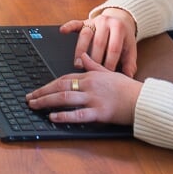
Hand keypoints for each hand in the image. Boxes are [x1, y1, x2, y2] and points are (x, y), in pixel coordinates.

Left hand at [25, 53, 142, 124]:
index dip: (48, 84)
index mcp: (91, 76)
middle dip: (42, 92)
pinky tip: (53, 117)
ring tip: (34, 106)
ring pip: (65, 97)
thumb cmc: (128, 88)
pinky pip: (78, 114)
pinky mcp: (100, 112)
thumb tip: (84, 56)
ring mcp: (94, 99)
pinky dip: (64, 115)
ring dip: (46, 102)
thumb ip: (95, 65)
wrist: (144, 100)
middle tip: (29, 98)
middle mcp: (90, 85)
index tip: (37, 90)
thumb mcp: (110, 72)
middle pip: (60, 86)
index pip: (64, 77)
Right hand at [63, 7, 139, 76]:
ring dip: (80, 50)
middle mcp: (106, 22)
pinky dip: (68, 27)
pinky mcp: (84, 22)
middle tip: (91, 73)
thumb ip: (130, 63)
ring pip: (85, 35)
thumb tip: (128, 76)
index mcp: (119, 28)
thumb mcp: (130, 48)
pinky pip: (75, 23)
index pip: (113, 48)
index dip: (110, 62)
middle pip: (98, 42)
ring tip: (78, 64)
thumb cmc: (124, 38)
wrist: (120, 20)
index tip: (107, 74)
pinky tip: (63, 31)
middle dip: (95, 59)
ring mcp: (94, 21)